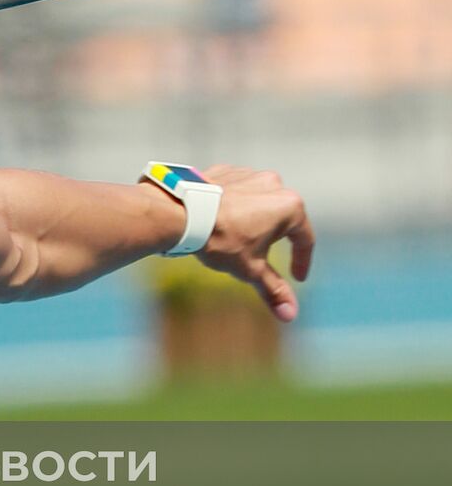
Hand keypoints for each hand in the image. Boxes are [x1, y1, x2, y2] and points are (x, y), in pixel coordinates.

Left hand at [193, 164, 313, 322]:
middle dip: (274, 240)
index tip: (297, 277)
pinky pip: (236, 191)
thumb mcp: (251, 269)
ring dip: (252, 220)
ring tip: (236, 239)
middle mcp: (274, 184)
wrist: (180, 213)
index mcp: (290, 206)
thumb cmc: (220, 240)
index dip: (302, 261)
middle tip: (262, 256)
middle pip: (281, 218)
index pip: (305, 239)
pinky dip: (232, 206)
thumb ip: (274, 289)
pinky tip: (219, 221)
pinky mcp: (225, 170)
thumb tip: (290, 315)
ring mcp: (248, 173)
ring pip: (258, 202)